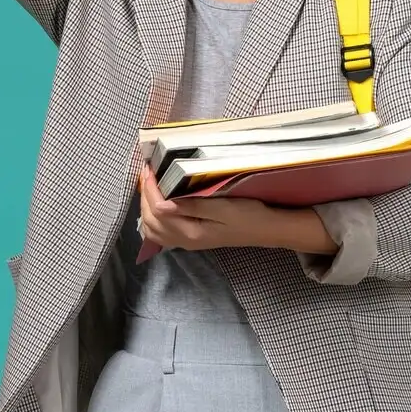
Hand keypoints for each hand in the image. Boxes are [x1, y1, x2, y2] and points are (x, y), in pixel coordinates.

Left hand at [138, 165, 274, 251]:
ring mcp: (187, 242)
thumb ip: (191, 206)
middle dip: (144, 196)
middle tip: (147, 172)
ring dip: (146, 207)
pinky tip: (158, 204)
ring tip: (150, 186)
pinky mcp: (191, 240)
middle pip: (150, 220)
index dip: (150, 188)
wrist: (266, 230)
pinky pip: (162, 233)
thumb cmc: (248, 215)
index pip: (158, 210)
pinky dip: (153, 218)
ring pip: (152, 230)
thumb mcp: (222, 206)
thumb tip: (160, 205)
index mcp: (191, 232)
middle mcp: (184, 241)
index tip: (149, 168)